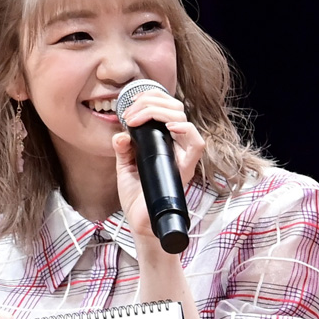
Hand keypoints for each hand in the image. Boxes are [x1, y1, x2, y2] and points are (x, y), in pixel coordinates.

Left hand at [111, 89, 204, 240]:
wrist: (140, 221)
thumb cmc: (136, 195)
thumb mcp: (124, 166)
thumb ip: (123, 148)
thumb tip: (121, 134)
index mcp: (163, 141)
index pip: (167, 107)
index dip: (151, 98)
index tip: (130, 107)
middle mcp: (176, 146)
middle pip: (175, 108)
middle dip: (151, 102)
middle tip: (130, 113)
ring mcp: (182, 156)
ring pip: (184, 119)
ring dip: (160, 111)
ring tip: (138, 119)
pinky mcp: (185, 169)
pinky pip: (196, 144)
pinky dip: (185, 130)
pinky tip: (168, 127)